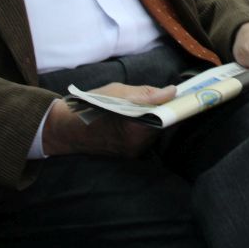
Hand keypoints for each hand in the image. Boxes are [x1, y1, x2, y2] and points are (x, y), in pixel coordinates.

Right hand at [41, 82, 175, 157]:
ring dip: (156, 120)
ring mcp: (134, 152)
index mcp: (135, 125)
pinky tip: (137, 120)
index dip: (176, 105)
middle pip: (164, 125)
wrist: (67, 129)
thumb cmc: (92, 106)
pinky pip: (146, 139)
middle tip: (163, 98)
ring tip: (146, 108)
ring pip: (155, 133)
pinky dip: (146, 128)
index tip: (181, 96)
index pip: (168, 116)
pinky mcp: (130, 155)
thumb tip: (171, 91)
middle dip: (164, 111)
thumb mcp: (119, 91)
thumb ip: (147, 93)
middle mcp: (137, 143)